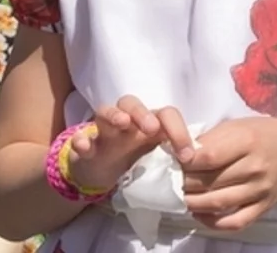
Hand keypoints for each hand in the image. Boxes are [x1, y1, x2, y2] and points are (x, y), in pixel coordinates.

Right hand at [67, 97, 188, 191]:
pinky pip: (79, 139)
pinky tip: (84, 147)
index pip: (165, 114)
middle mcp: (126, 120)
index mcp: (148, 121)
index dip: (178, 131)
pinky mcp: (84, 146)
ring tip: (122, 123)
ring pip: (103, 111)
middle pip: (131, 102)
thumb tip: (197, 160)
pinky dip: (81, 141)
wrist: (103, 172)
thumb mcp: (157, 156)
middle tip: (152, 128)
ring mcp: (103, 131)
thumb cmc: (136, 158)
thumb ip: (173, 154)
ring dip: (113, 114)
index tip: (187, 155)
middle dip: (142, 112)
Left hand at [178, 118, 276, 230]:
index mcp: (247, 141)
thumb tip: (180, 155)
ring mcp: (259, 190)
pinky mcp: (263, 207)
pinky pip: (234, 222)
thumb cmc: (266, 134)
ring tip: (179, 198)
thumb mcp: (239, 126)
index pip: (207, 157)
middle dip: (182, 184)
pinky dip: (213, 223)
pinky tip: (200, 214)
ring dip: (192, 203)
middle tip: (168, 182)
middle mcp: (254, 167)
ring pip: (217, 203)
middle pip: (208, 181)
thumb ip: (212, 139)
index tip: (171, 162)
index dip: (184, 162)